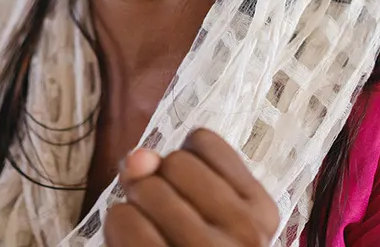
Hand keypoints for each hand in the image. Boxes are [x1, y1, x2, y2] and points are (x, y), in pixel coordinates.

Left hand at [105, 129, 279, 246]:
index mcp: (261, 212)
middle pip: (175, 162)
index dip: (179, 164)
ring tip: (148, 235)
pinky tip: (131, 245)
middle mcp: (246, 236)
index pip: (202, 142)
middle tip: (161, 219)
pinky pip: (125, 220)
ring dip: (134, 205)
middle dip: (155, 182)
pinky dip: (117, 227)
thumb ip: (169, 172)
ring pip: (148, 186)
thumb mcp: (198, 210)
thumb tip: (138, 156)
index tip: (186, 196)